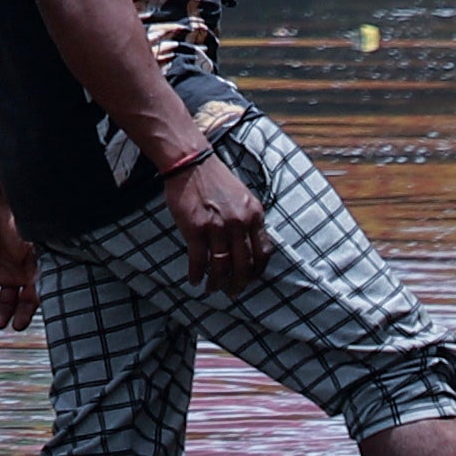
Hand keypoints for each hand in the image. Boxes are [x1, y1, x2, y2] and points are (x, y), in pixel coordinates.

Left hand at [0, 196, 39, 330]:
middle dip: (3, 314)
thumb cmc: (21, 224)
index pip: (29, 300)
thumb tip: (52, 291)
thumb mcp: (34, 249)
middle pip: (6, 302)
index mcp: (28, 273)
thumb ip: (41, 269)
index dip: (24, 314)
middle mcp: (10, 275)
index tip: (19, 326)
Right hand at [162, 133, 269, 289]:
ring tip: (213, 289)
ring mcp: (217, 227)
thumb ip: (248, 219)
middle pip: (244, 264)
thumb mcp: (242, 197)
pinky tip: (194, 280)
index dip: (258, 270)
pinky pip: (199, 260)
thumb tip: (249, 244)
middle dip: (239, 282)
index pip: (263, 251)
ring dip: (217, 282)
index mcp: (254, 214)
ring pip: (221, 266)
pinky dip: (197, 274)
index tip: (252, 278)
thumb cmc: (215, 179)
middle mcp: (239, 222)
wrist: (191, 163)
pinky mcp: (196, 229)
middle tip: (234, 292)